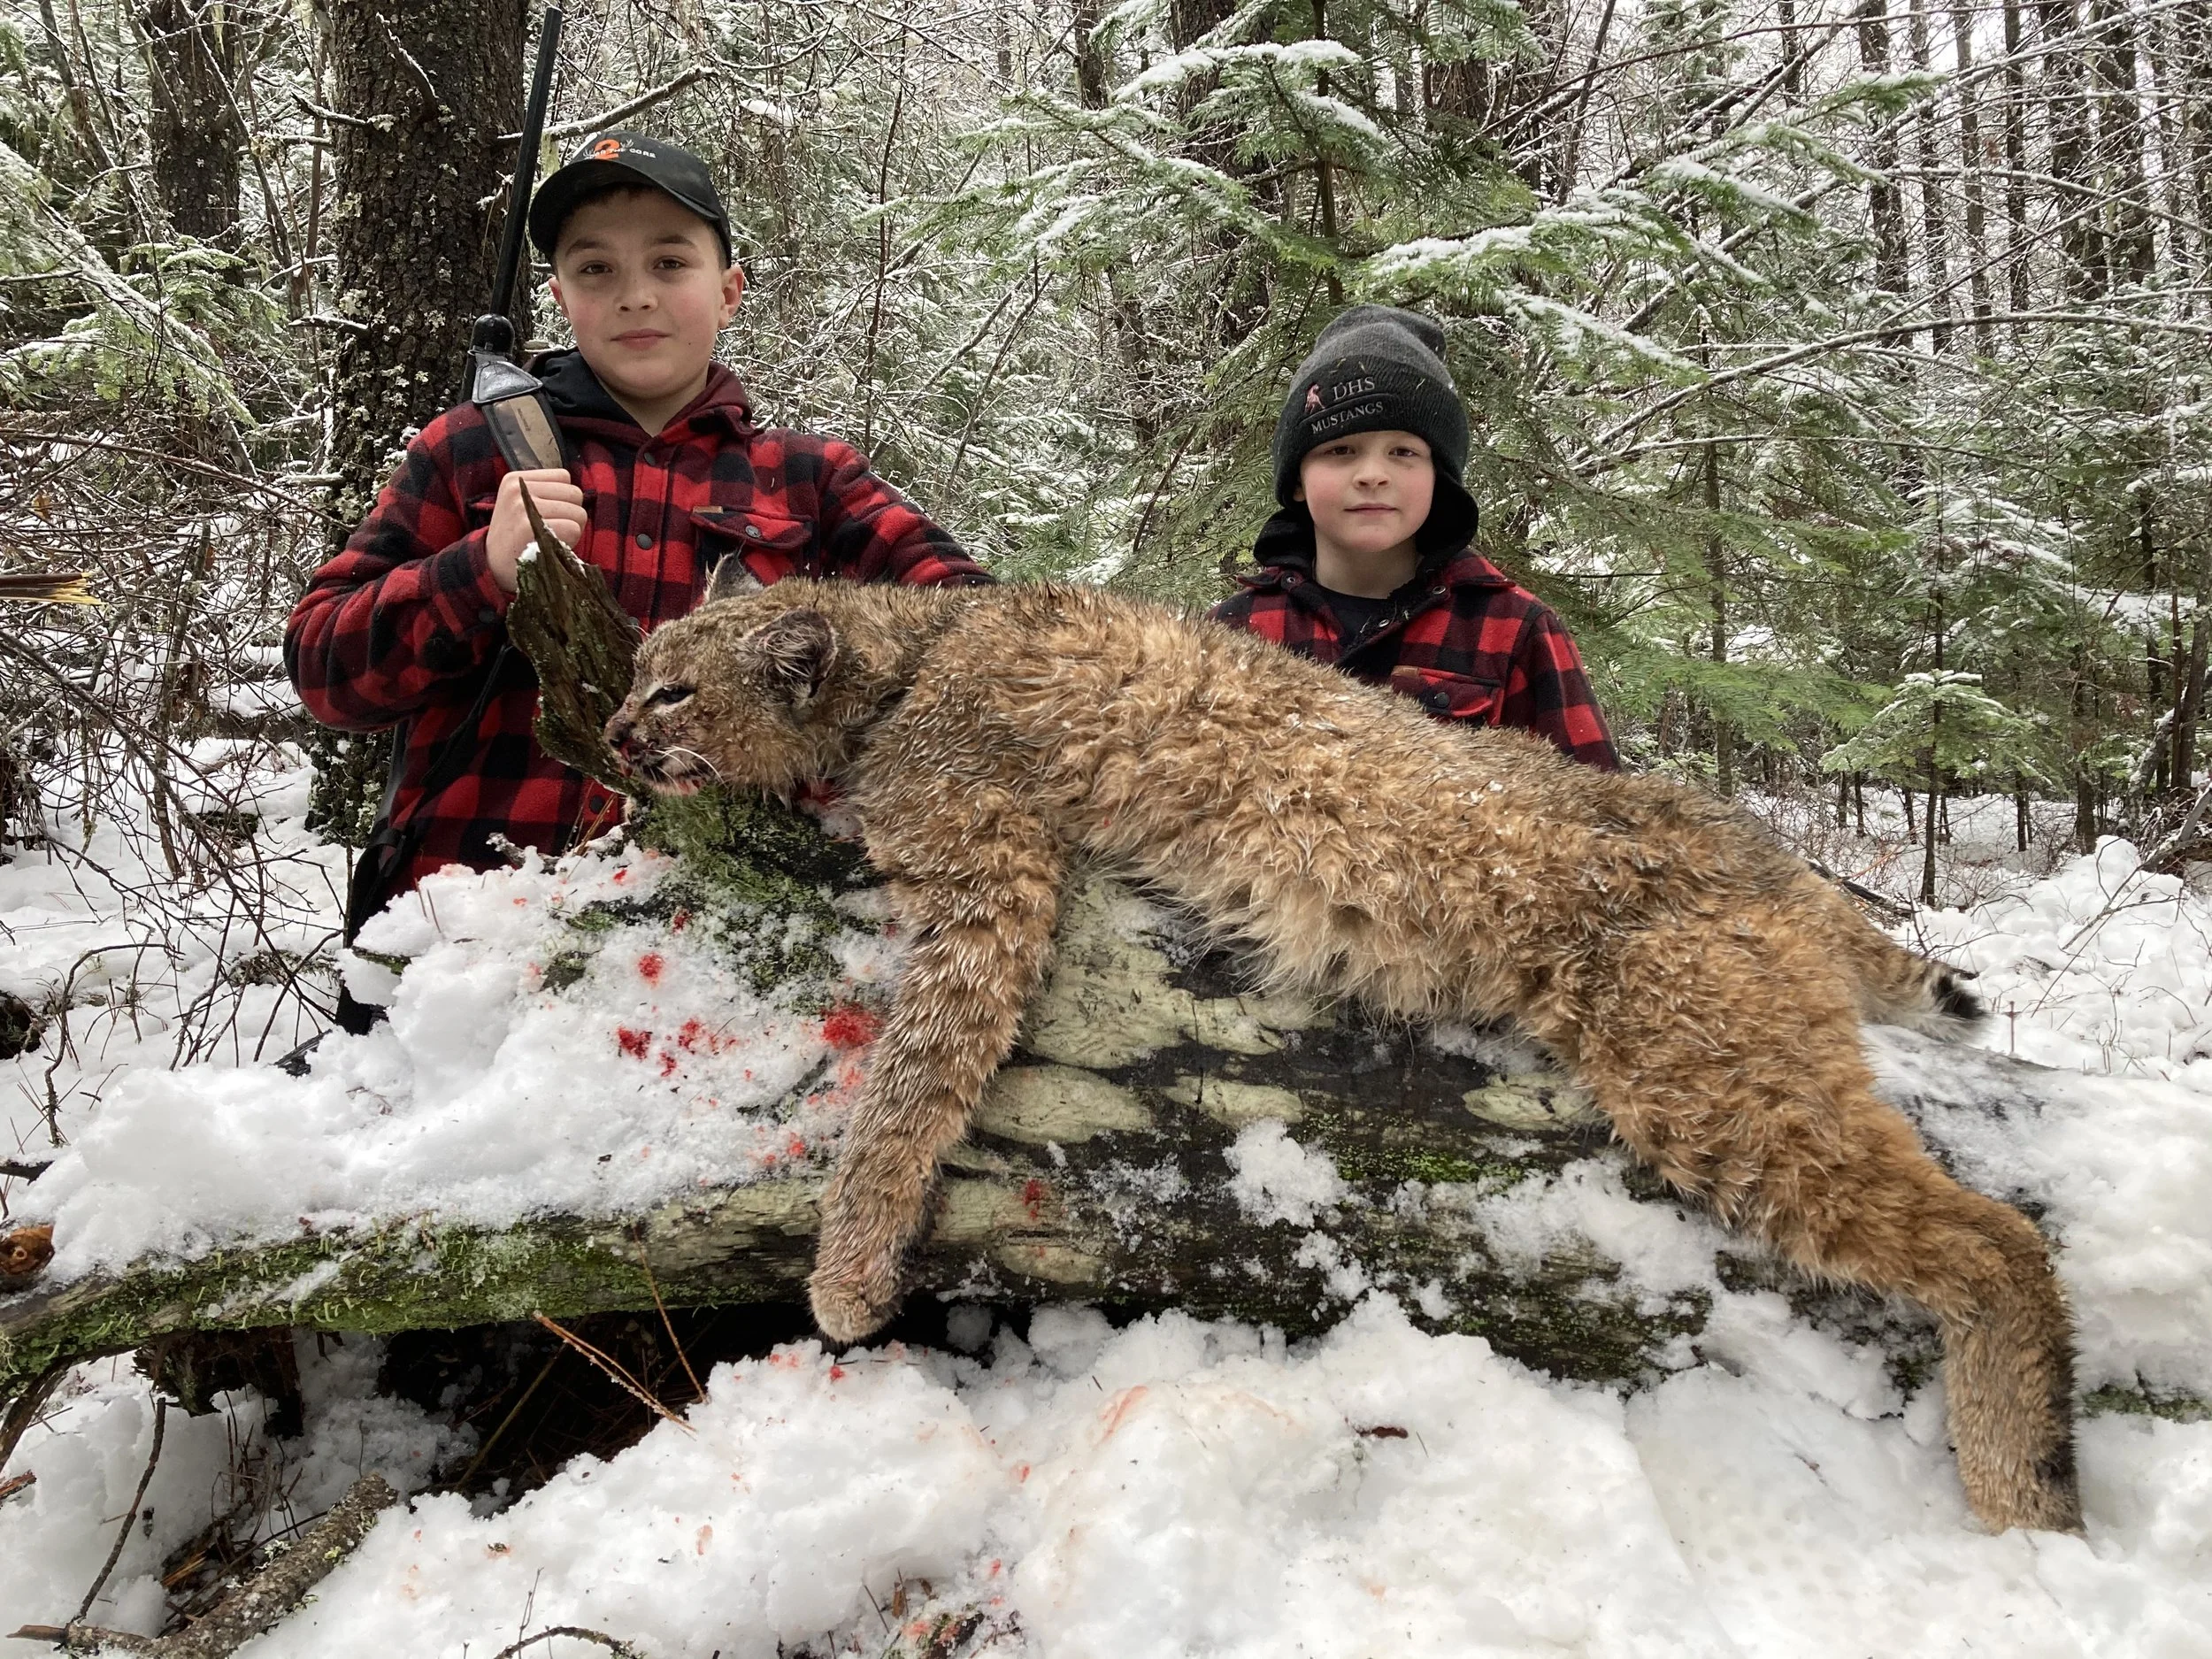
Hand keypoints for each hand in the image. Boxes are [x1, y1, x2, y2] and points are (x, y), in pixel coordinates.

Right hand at [485, 468, 587, 594]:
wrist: (492, 566)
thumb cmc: (517, 537)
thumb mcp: (522, 504)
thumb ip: (547, 493)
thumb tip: (580, 494)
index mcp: (516, 479)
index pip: (564, 477)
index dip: (565, 499)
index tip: (548, 515)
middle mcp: (518, 488)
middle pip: (575, 494)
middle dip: (571, 515)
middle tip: (552, 531)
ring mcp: (522, 507)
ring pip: (578, 513)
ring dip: (572, 530)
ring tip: (550, 539)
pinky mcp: (528, 527)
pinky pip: (573, 528)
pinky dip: (570, 541)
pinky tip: (550, 548)